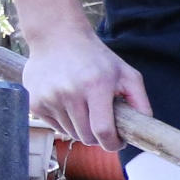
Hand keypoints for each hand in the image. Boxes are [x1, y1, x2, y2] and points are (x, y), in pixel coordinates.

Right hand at [24, 31, 150, 152]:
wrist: (57, 37)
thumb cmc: (96, 57)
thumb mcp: (126, 73)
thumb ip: (140, 101)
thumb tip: (145, 128)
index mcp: (95, 85)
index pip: (103, 131)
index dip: (113, 143)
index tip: (118, 141)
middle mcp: (69, 92)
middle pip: (86, 137)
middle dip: (99, 137)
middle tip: (103, 124)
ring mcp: (49, 98)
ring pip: (71, 134)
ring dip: (82, 129)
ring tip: (85, 107)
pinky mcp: (35, 102)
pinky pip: (56, 127)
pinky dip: (66, 123)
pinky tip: (69, 104)